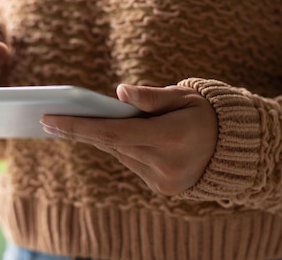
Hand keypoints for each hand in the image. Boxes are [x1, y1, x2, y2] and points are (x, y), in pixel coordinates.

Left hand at [40, 84, 217, 195]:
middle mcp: (167, 163)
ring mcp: (164, 180)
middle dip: (80, 130)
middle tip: (48, 118)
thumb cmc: (205, 113)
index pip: (113, 132)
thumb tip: (119, 92)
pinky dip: (120, 147)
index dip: (78, 126)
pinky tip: (109, 135)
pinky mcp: (162, 188)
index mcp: (173, 135)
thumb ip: (151, 96)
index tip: (48, 119)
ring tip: (73, 123)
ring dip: (100, 137)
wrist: (233, 149)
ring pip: (119, 153)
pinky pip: (131, 163)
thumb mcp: (184, 96)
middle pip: (111, 144)